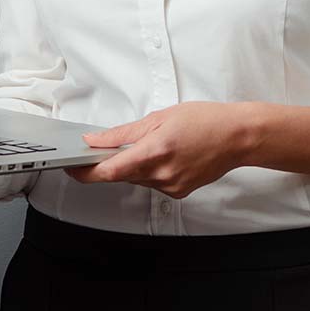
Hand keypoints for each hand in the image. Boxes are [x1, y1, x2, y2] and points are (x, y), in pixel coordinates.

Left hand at [63, 101, 254, 199]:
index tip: (72, 167)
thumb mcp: (160, 117)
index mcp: (154, 152)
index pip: (108, 171)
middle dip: (111, 162)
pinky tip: (165, 154)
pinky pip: (153, 183)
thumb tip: (97, 140)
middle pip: (121, 175)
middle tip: (106, 145)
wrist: (237, 137)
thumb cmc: (205, 121)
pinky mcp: (178, 192)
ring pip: (137, 178)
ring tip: (152, 142)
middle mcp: (161, 175)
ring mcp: (170, 187)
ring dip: (133, 164)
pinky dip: (150, 170)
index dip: (85, 172)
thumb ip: (124, 133)